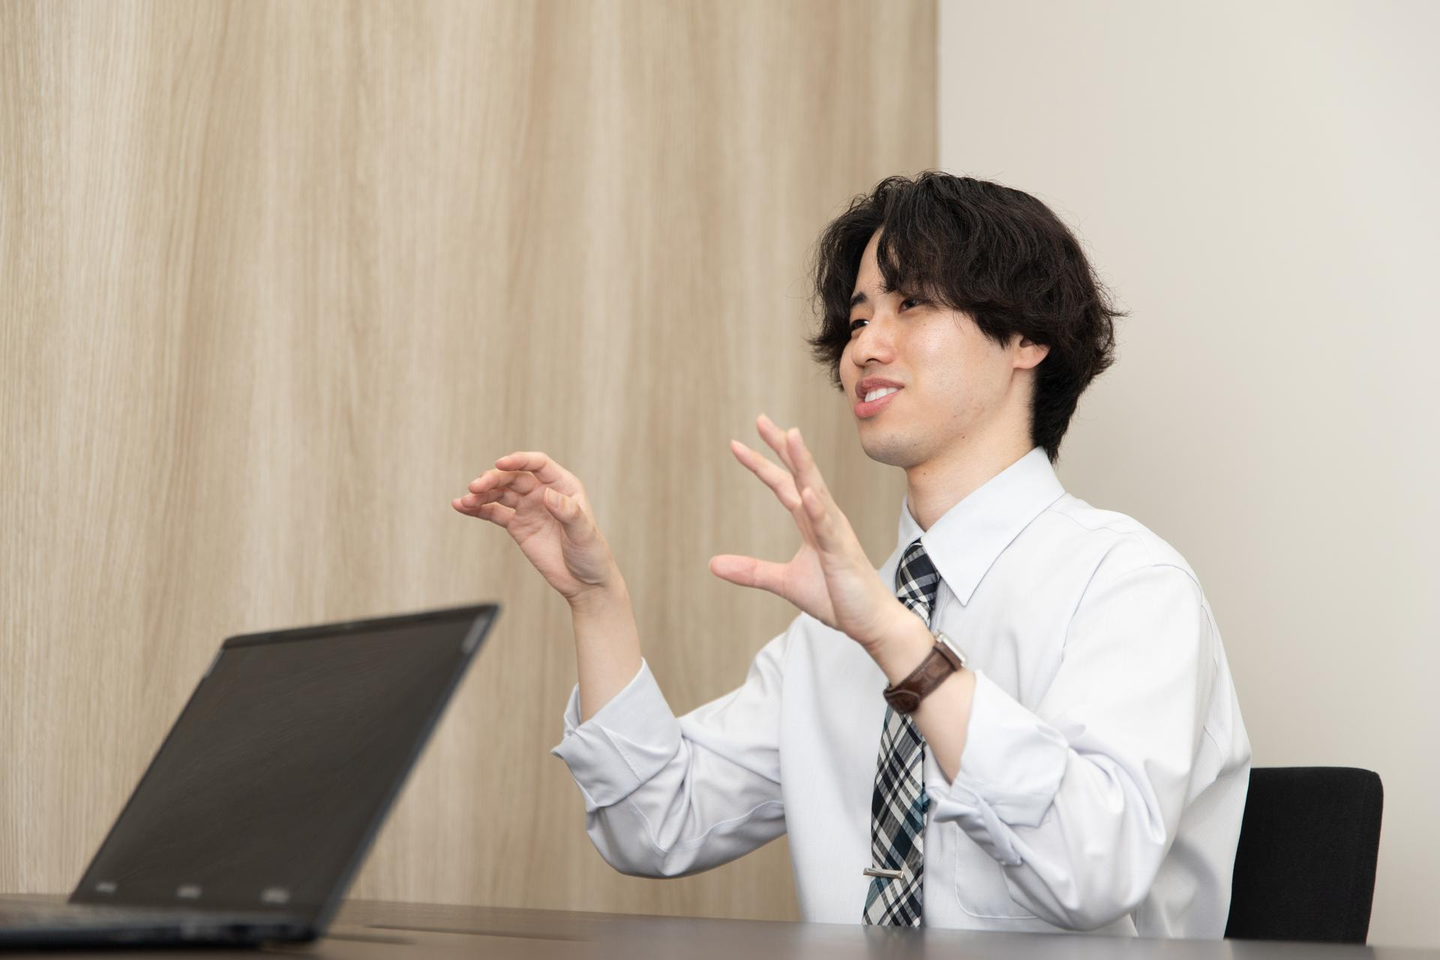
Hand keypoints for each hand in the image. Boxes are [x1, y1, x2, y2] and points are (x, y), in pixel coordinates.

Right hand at [452, 452, 620, 604]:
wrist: (584, 582)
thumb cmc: (591, 554)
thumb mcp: (584, 533)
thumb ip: (568, 512)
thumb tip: (548, 494)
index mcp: (564, 486)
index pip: (538, 465)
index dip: (519, 461)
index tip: (501, 463)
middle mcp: (544, 492)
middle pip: (514, 477)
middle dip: (493, 479)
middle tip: (475, 487)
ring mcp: (529, 508)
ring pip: (501, 493)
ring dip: (482, 494)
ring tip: (465, 500)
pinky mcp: (517, 525)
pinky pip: (494, 512)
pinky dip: (478, 509)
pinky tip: (462, 507)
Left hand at [709, 413, 904, 649]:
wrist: (870, 622)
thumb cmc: (837, 597)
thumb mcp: (785, 583)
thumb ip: (752, 571)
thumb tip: (713, 563)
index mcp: (812, 522)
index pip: (784, 485)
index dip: (762, 463)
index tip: (738, 444)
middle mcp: (825, 519)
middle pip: (800, 475)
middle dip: (781, 447)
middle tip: (760, 419)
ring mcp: (836, 533)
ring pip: (816, 490)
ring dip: (802, 464)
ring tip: (790, 436)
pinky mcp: (842, 553)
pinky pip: (827, 527)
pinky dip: (817, 508)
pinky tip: (806, 492)